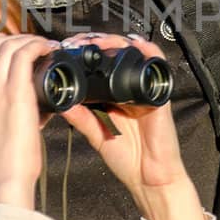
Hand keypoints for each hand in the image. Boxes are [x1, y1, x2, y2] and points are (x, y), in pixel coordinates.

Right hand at [0, 32, 58, 207]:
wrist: (1, 180)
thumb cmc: (0, 161)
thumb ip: (1, 107)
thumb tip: (33, 99)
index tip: (18, 47)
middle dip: (17, 38)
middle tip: (36, 46)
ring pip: (10, 45)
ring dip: (31, 40)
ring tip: (46, 47)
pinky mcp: (14, 92)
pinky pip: (25, 53)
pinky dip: (39, 45)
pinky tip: (49, 49)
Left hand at [56, 33, 207, 219]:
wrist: (149, 179)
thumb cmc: (128, 158)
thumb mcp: (96, 134)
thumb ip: (80, 116)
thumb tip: (59, 99)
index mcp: (115, 97)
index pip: (101, 66)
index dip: (87, 53)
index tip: (68, 48)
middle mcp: (130, 90)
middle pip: (117, 55)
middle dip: (99, 42)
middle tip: (79, 41)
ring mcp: (146, 90)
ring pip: (136, 54)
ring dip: (118, 42)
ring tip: (100, 41)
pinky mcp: (159, 96)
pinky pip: (158, 67)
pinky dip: (148, 52)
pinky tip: (135, 44)